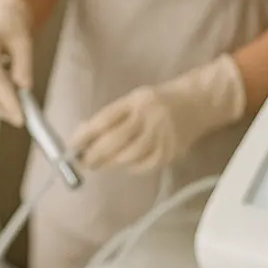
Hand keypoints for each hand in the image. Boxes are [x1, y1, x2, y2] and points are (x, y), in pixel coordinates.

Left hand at [69, 54, 245, 172]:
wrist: (196, 104)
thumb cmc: (156, 102)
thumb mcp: (132, 100)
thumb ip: (110, 117)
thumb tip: (82, 135)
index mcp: (136, 101)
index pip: (105, 119)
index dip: (85, 135)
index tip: (71, 145)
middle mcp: (149, 119)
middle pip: (115, 141)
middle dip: (94, 155)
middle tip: (81, 161)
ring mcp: (161, 138)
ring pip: (127, 157)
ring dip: (108, 163)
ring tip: (98, 163)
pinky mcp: (169, 154)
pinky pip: (142, 166)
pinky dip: (127, 167)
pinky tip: (121, 163)